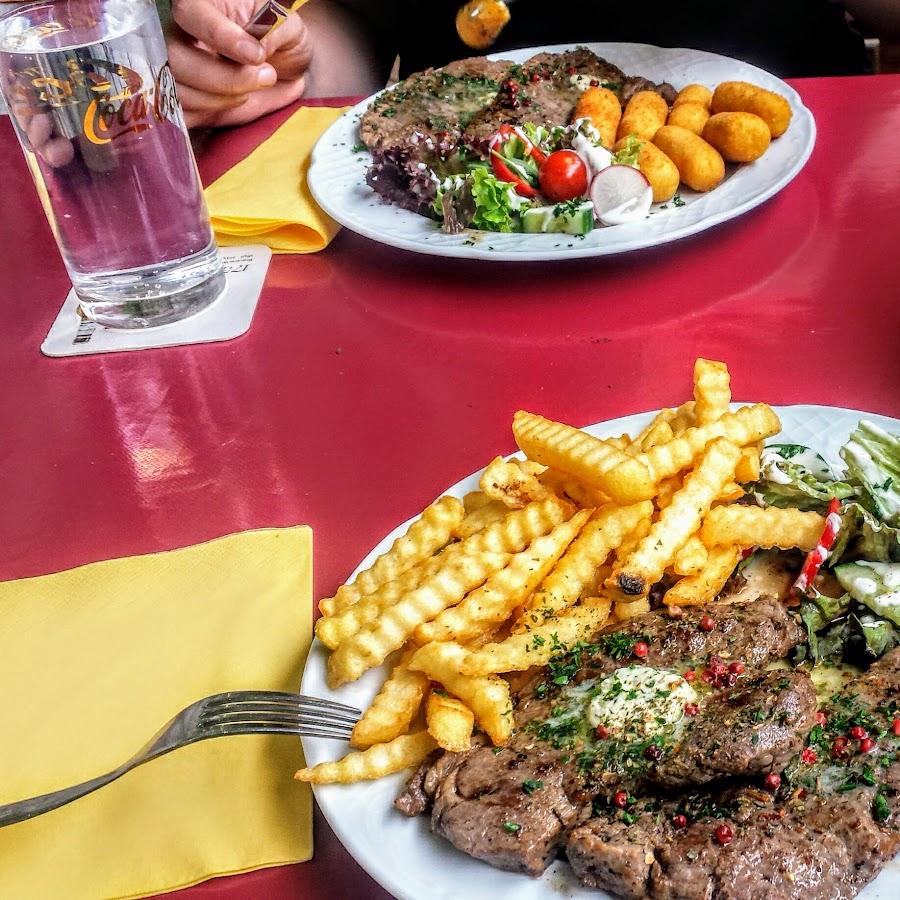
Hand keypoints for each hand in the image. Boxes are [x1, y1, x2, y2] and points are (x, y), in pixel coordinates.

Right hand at [167, 0, 311, 127]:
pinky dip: (205, 115)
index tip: (257, 55)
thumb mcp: (287, 27)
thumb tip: (258, 46)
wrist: (282, 71)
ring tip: (250, 92)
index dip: (220, 36)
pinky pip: (179, 115)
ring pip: (177, 90)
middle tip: (265, 78)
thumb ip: (273, 30)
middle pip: (175, 57)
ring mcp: (176, 69)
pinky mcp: (182, 100)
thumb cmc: (279, 39)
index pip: (190, 13)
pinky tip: (230, 106)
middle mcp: (179, 34)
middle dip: (224, 78)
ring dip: (219, 100)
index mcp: (202, 5)